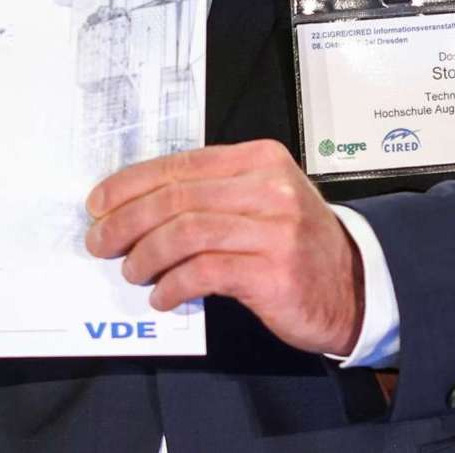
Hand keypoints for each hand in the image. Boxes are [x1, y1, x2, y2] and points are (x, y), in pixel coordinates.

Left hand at [83, 139, 363, 357]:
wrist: (356, 286)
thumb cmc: (296, 243)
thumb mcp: (261, 201)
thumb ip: (210, 195)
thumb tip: (135, 208)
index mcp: (259, 159)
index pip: (180, 164)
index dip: (130, 184)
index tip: (99, 204)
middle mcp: (269, 188)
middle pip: (177, 197)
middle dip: (127, 220)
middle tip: (100, 242)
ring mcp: (275, 230)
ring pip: (186, 233)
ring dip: (146, 254)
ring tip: (131, 271)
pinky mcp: (274, 272)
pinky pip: (206, 273)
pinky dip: (174, 285)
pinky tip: (163, 296)